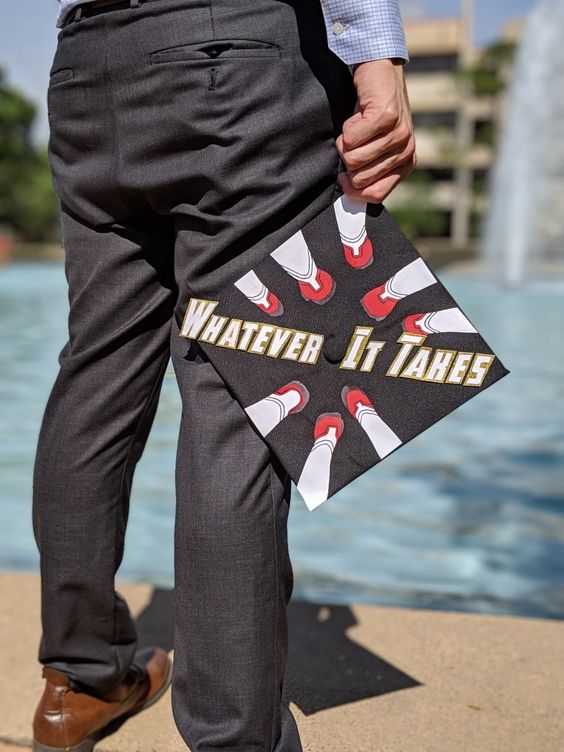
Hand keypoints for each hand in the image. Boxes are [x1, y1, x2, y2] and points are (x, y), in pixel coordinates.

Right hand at [336, 58, 415, 202]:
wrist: (379, 69)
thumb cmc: (372, 111)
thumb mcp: (375, 145)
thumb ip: (370, 169)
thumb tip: (351, 191)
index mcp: (405, 163)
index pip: (375, 194)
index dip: (352, 189)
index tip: (343, 177)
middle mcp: (406, 150)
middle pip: (360, 178)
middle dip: (347, 160)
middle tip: (354, 139)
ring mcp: (400, 133)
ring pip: (353, 158)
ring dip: (345, 141)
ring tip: (356, 125)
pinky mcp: (388, 116)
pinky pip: (351, 138)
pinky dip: (346, 126)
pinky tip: (358, 114)